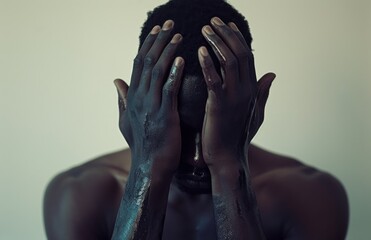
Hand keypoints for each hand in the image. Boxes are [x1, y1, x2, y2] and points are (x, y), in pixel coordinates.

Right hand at [114, 20, 183, 175]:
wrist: (150, 168)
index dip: (147, 45)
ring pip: (157, 71)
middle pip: (147, 62)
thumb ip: (122, 98)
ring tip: (179, 35)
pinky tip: (182, 59)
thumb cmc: (142, 145)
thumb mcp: (125, 121)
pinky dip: (174, 73)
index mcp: (132, 97)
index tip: (157, 30)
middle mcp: (138, 98)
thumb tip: (116, 80)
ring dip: (167, 51)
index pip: (138, 64)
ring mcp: (150, 106)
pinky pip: (168, 89)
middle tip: (170, 24)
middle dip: (158, 41)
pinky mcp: (164, 115)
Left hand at [198, 17, 274, 171]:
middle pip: (240, 53)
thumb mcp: (255, 112)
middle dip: (226, 34)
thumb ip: (263, 91)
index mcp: (253, 89)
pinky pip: (214, 79)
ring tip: (204, 29)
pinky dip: (207, 63)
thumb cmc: (238, 135)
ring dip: (216, 42)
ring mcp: (234, 97)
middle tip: (212, 20)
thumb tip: (272, 73)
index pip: (248, 56)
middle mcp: (246, 90)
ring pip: (229, 61)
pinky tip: (199, 51)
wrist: (227, 158)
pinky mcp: (219, 105)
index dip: (238, 38)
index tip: (227, 24)